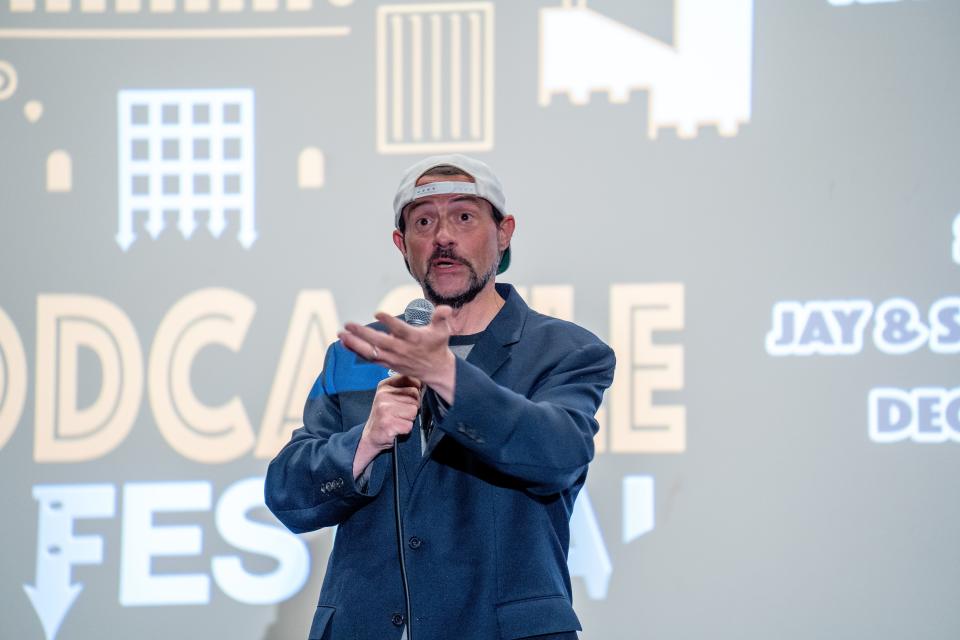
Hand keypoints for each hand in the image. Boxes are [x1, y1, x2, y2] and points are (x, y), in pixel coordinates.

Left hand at [339, 306, 456, 403]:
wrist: (436, 370)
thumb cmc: (437, 346)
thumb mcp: (443, 330)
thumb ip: (441, 317)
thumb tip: (445, 308)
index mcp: (415, 339)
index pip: (400, 330)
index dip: (389, 322)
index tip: (378, 313)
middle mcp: (402, 350)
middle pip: (380, 342)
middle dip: (363, 334)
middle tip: (349, 324)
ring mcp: (393, 358)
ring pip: (371, 352)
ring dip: (354, 344)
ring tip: (341, 334)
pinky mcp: (387, 363)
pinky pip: (369, 358)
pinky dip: (355, 350)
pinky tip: (344, 342)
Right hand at [353, 375, 421, 478]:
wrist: (372, 435)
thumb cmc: (385, 415)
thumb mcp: (391, 396)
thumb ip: (405, 387)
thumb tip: (424, 384)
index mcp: (385, 385)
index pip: (412, 380)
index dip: (416, 391)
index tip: (409, 399)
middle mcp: (383, 395)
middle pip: (415, 396)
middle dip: (412, 407)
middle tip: (400, 413)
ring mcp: (384, 409)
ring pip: (414, 411)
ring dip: (409, 419)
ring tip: (398, 420)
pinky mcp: (388, 423)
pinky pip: (409, 425)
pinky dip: (405, 429)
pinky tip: (396, 428)